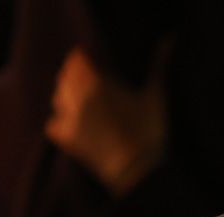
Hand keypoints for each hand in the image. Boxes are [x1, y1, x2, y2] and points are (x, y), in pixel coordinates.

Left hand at [44, 44, 168, 194]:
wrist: (138, 170)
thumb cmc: (149, 131)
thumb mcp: (156, 96)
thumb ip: (159, 66)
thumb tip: (170, 39)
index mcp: (97, 81)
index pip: (78, 59)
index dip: (85, 61)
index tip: (93, 65)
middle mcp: (78, 96)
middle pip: (65, 77)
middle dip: (74, 78)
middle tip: (89, 84)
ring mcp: (70, 118)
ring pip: (58, 98)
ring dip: (66, 98)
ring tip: (81, 104)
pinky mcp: (68, 139)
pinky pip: (53, 125)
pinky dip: (60, 123)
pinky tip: (72, 126)